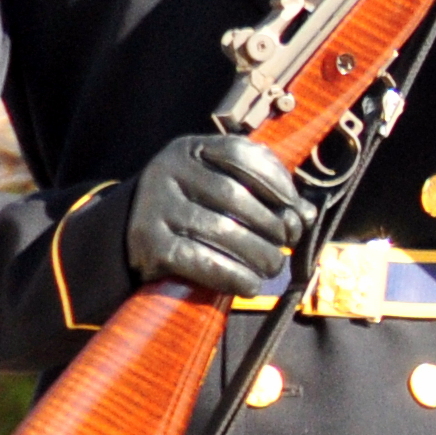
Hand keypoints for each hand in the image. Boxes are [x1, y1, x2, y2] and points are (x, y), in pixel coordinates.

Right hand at [123, 135, 303, 296]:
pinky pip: (201, 261)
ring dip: (258, 254)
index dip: (276, 181)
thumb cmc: (194, 205)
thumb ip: (262, 191)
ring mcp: (155, 206)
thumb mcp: (220, 183)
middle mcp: (168, 171)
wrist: (129, 232)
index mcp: (190, 149)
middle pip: (236, 196)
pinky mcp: (149, 242)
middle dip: (272, 223)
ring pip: (223, 231)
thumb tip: (306, 216)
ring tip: (273, 265)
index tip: (296, 208)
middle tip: (288, 242)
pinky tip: (250, 285)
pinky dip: (233, 276)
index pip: (241, 155)